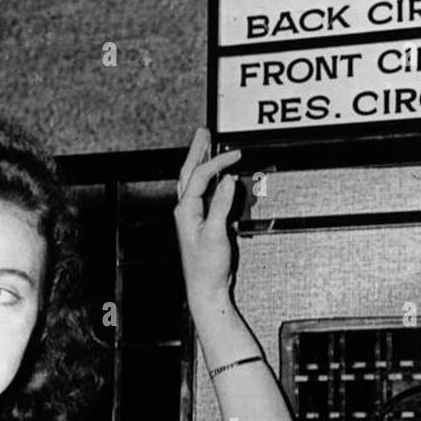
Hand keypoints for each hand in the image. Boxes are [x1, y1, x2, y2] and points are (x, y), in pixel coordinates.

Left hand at [174, 127, 241, 298]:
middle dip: (197, 151)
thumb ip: (221, 205)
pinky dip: (207, 179)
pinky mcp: (201, 223)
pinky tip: (215, 177)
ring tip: (206, 146)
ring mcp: (192, 216)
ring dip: (199, 162)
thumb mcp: (216, 233)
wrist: (206, 287)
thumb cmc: (206, 267)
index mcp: (186, 210)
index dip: (218, 162)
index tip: (235, 154)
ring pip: (192, 182)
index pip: (202, 176)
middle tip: (204, 132)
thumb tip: (228, 181)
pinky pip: (201, 193)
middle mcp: (185, 211)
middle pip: (189, 172)